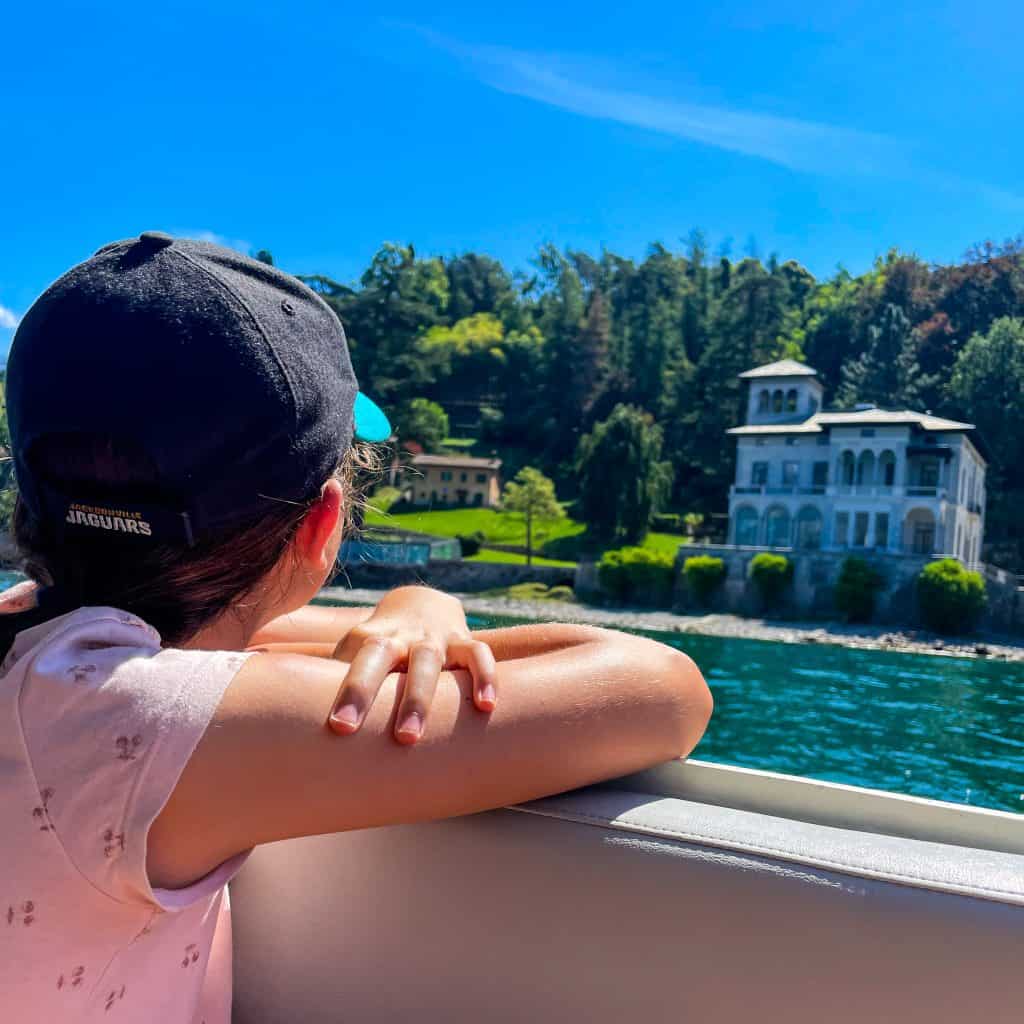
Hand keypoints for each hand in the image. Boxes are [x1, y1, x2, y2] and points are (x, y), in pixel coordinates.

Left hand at [328, 587, 496, 744]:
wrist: (423, 605)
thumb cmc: (381, 649)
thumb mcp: (359, 656)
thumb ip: (335, 684)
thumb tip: (310, 734)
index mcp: (368, 639)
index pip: (348, 660)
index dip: (342, 690)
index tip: (336, 727)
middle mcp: (398, 636)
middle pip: (378, 654)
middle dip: (364, 690)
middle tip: (347, 727)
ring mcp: (432, 637)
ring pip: (426, 660)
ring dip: (417, 697)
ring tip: (409, 736)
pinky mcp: (463, 641)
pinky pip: (478, 654)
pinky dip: (484, 676)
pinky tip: (485, 706)